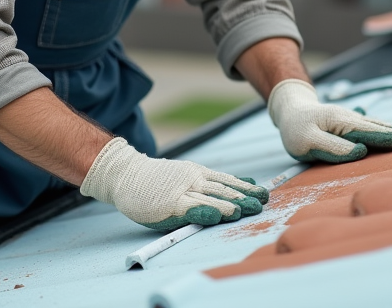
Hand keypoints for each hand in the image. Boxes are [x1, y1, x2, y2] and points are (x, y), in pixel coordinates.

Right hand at [80, 138, 268, 231]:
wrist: (126, 174)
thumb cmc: (157, 180)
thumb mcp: (187, 175)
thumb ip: (212, 182)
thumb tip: (243, 183)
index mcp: (198, 174)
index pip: (227, 180)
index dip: (246, 187)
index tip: (264, 193)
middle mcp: (194, 180)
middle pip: (223, 189)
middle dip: (244, 197)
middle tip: (262, 203)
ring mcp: (182, 192)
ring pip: (210, 198)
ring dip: (228, 205)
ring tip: (245, 211)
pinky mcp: (170, 204)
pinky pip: (189, 209)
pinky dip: (204, 212)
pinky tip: (217, 217)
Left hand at [268, 79, 391, 163]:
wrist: (290, 111)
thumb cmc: (296, 130)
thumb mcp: (307, 142)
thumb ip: (333, 148)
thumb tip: (360, 151)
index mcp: (339, 122)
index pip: (366, 132)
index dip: (384, 137)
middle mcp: (347, 118)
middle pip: (373, 126)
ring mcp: (348, 118)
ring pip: (372, 124)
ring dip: (389, 129)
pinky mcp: (347, 122)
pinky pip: (367, 124)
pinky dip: (380, 127)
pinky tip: (388, 130)